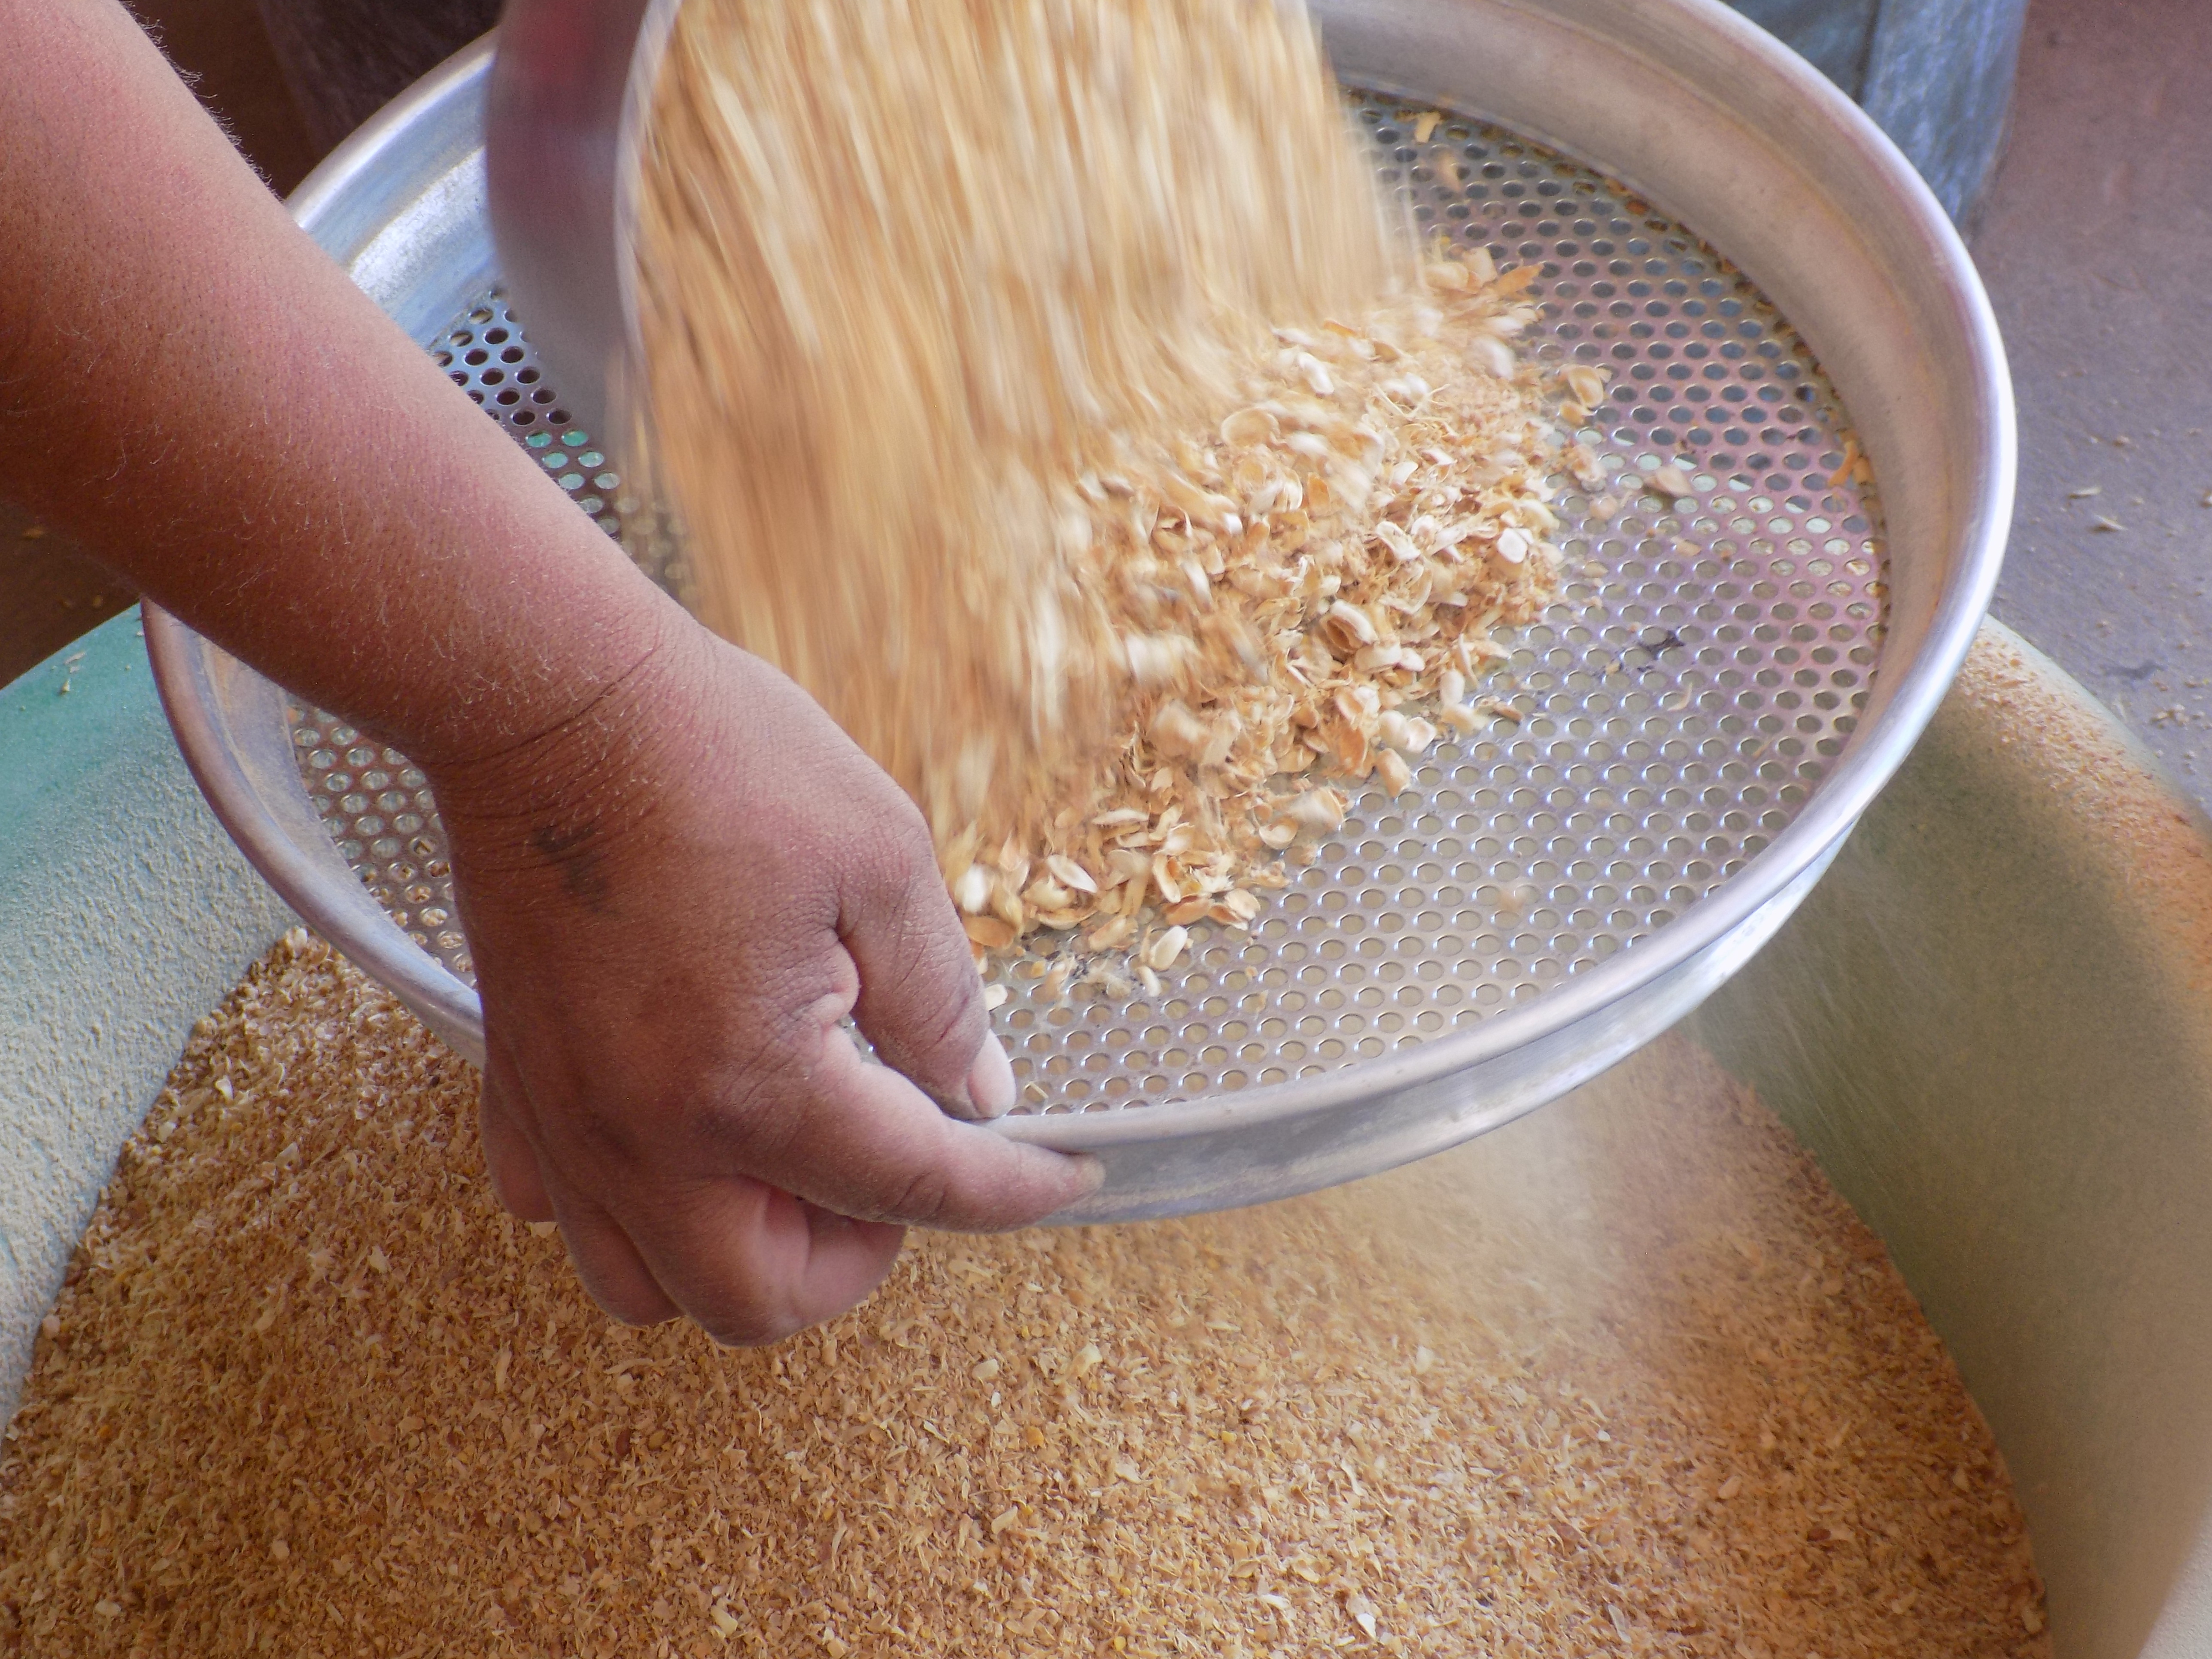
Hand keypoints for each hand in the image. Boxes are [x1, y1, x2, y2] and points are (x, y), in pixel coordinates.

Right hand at [429, 613, 1095, 1343]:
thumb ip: (940, 1000)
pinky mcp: (515, 1082)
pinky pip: (559, 1208)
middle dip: (854, 1258)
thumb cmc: (717, 759)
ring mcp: (568, 1119)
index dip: (1012, 1192)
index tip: (1065, 1175)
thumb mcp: (880, 861)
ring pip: (648, 1285)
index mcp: (754, 1085)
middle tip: (901, 1168)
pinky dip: (633, 1207)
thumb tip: (979, 1093)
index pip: (915, 1191)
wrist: (551, 696)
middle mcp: (644, 1137)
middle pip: (759, 1301)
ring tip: (795, 1161)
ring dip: (739, 1251)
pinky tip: (684, 1134)